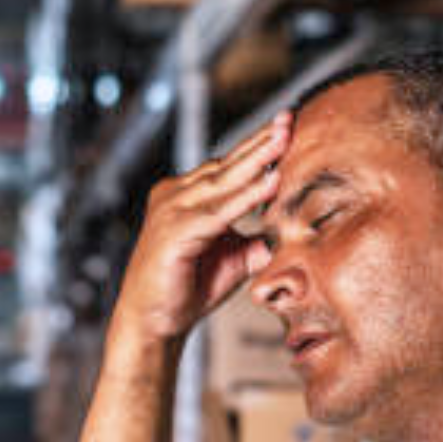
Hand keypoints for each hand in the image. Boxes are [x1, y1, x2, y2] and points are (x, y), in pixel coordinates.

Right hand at [111, 110, 289, 343]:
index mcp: (185, 197)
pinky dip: (247, 196)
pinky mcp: (175, 231)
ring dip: (257, 158)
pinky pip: (219, 211)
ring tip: (285, 137)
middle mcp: (175, 196)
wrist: (153, 324)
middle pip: (226, 164)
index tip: (289, 126)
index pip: (228, 167)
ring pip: (224, 180)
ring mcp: (171, 211)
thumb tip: (288, 234)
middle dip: (261, 141)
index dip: (258, 148)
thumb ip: (257, 242)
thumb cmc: (186, 290)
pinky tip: (271, 182)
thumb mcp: (233, 260)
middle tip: (289, 117)